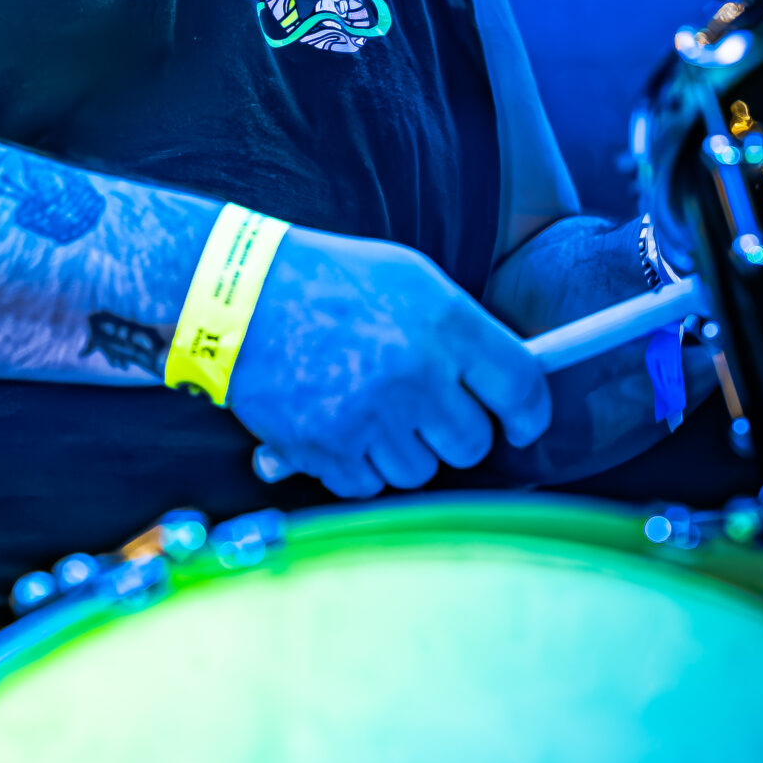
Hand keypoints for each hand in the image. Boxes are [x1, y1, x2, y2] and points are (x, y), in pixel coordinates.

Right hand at [228, 226, 550, 497]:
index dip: (529, 414)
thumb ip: (462, 329)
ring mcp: (370, 415)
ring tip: (370, 407)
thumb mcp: (406, 278)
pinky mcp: (328, 448)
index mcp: (442, 322)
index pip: (520, 387)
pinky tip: (338, 423)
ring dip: (403, 448)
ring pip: (420, 469)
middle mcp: (414, 372)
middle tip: (426, 409)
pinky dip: (358, 464)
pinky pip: (369, 484)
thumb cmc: (325, 281)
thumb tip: (509, 382)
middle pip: (471, 442)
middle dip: (454, 432)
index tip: (521, 424)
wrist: (233, 297)